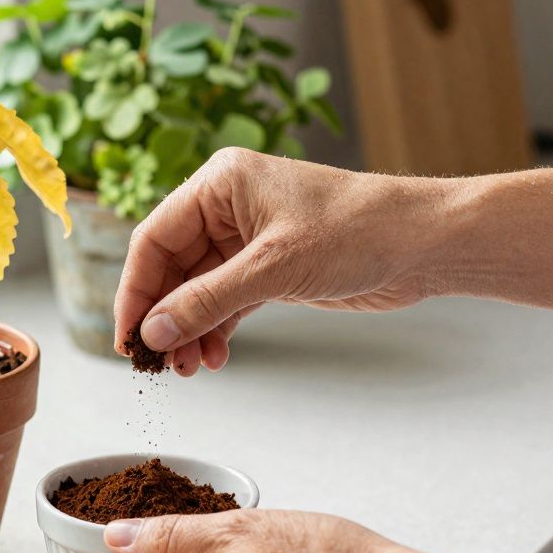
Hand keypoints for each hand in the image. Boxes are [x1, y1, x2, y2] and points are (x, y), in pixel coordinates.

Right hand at [114, 148, 449, 375]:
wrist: (424, 243)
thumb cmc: (358, 230)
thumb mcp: (273, 268)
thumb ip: (208, 301)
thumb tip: (155, 332)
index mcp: (219, 183)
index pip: (154, 238)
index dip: (135, 290)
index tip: (128, 335)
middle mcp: (227, 207)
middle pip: (171, 267)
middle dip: (164, 318)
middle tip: (158, 363)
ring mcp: (247, 239)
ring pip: (196, 290)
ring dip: (190, 330)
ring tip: (190, 369)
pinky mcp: (269, 269)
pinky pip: (225, 302)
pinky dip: (216, 330)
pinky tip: (214, 358)